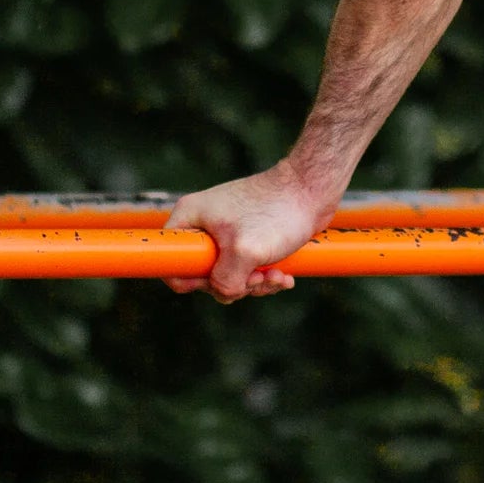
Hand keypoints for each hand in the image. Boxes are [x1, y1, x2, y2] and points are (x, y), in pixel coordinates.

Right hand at [163, 162, 330, 301]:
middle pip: (203, 275)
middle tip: (256, 278)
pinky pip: (247, 270)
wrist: (312, 189)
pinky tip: (284, 275)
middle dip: (233, 284)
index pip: (171, 263)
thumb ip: (224, 281)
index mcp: (190, 218)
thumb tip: (224, 292)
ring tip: (277, 276)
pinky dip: (265, 277)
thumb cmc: (277, 211)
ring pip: (229, 276)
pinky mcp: (248, 237)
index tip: (219, 280)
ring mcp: (226, 231)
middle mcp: (204, 224)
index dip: (192, 281)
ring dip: (255, 284)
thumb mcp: (244, 252)